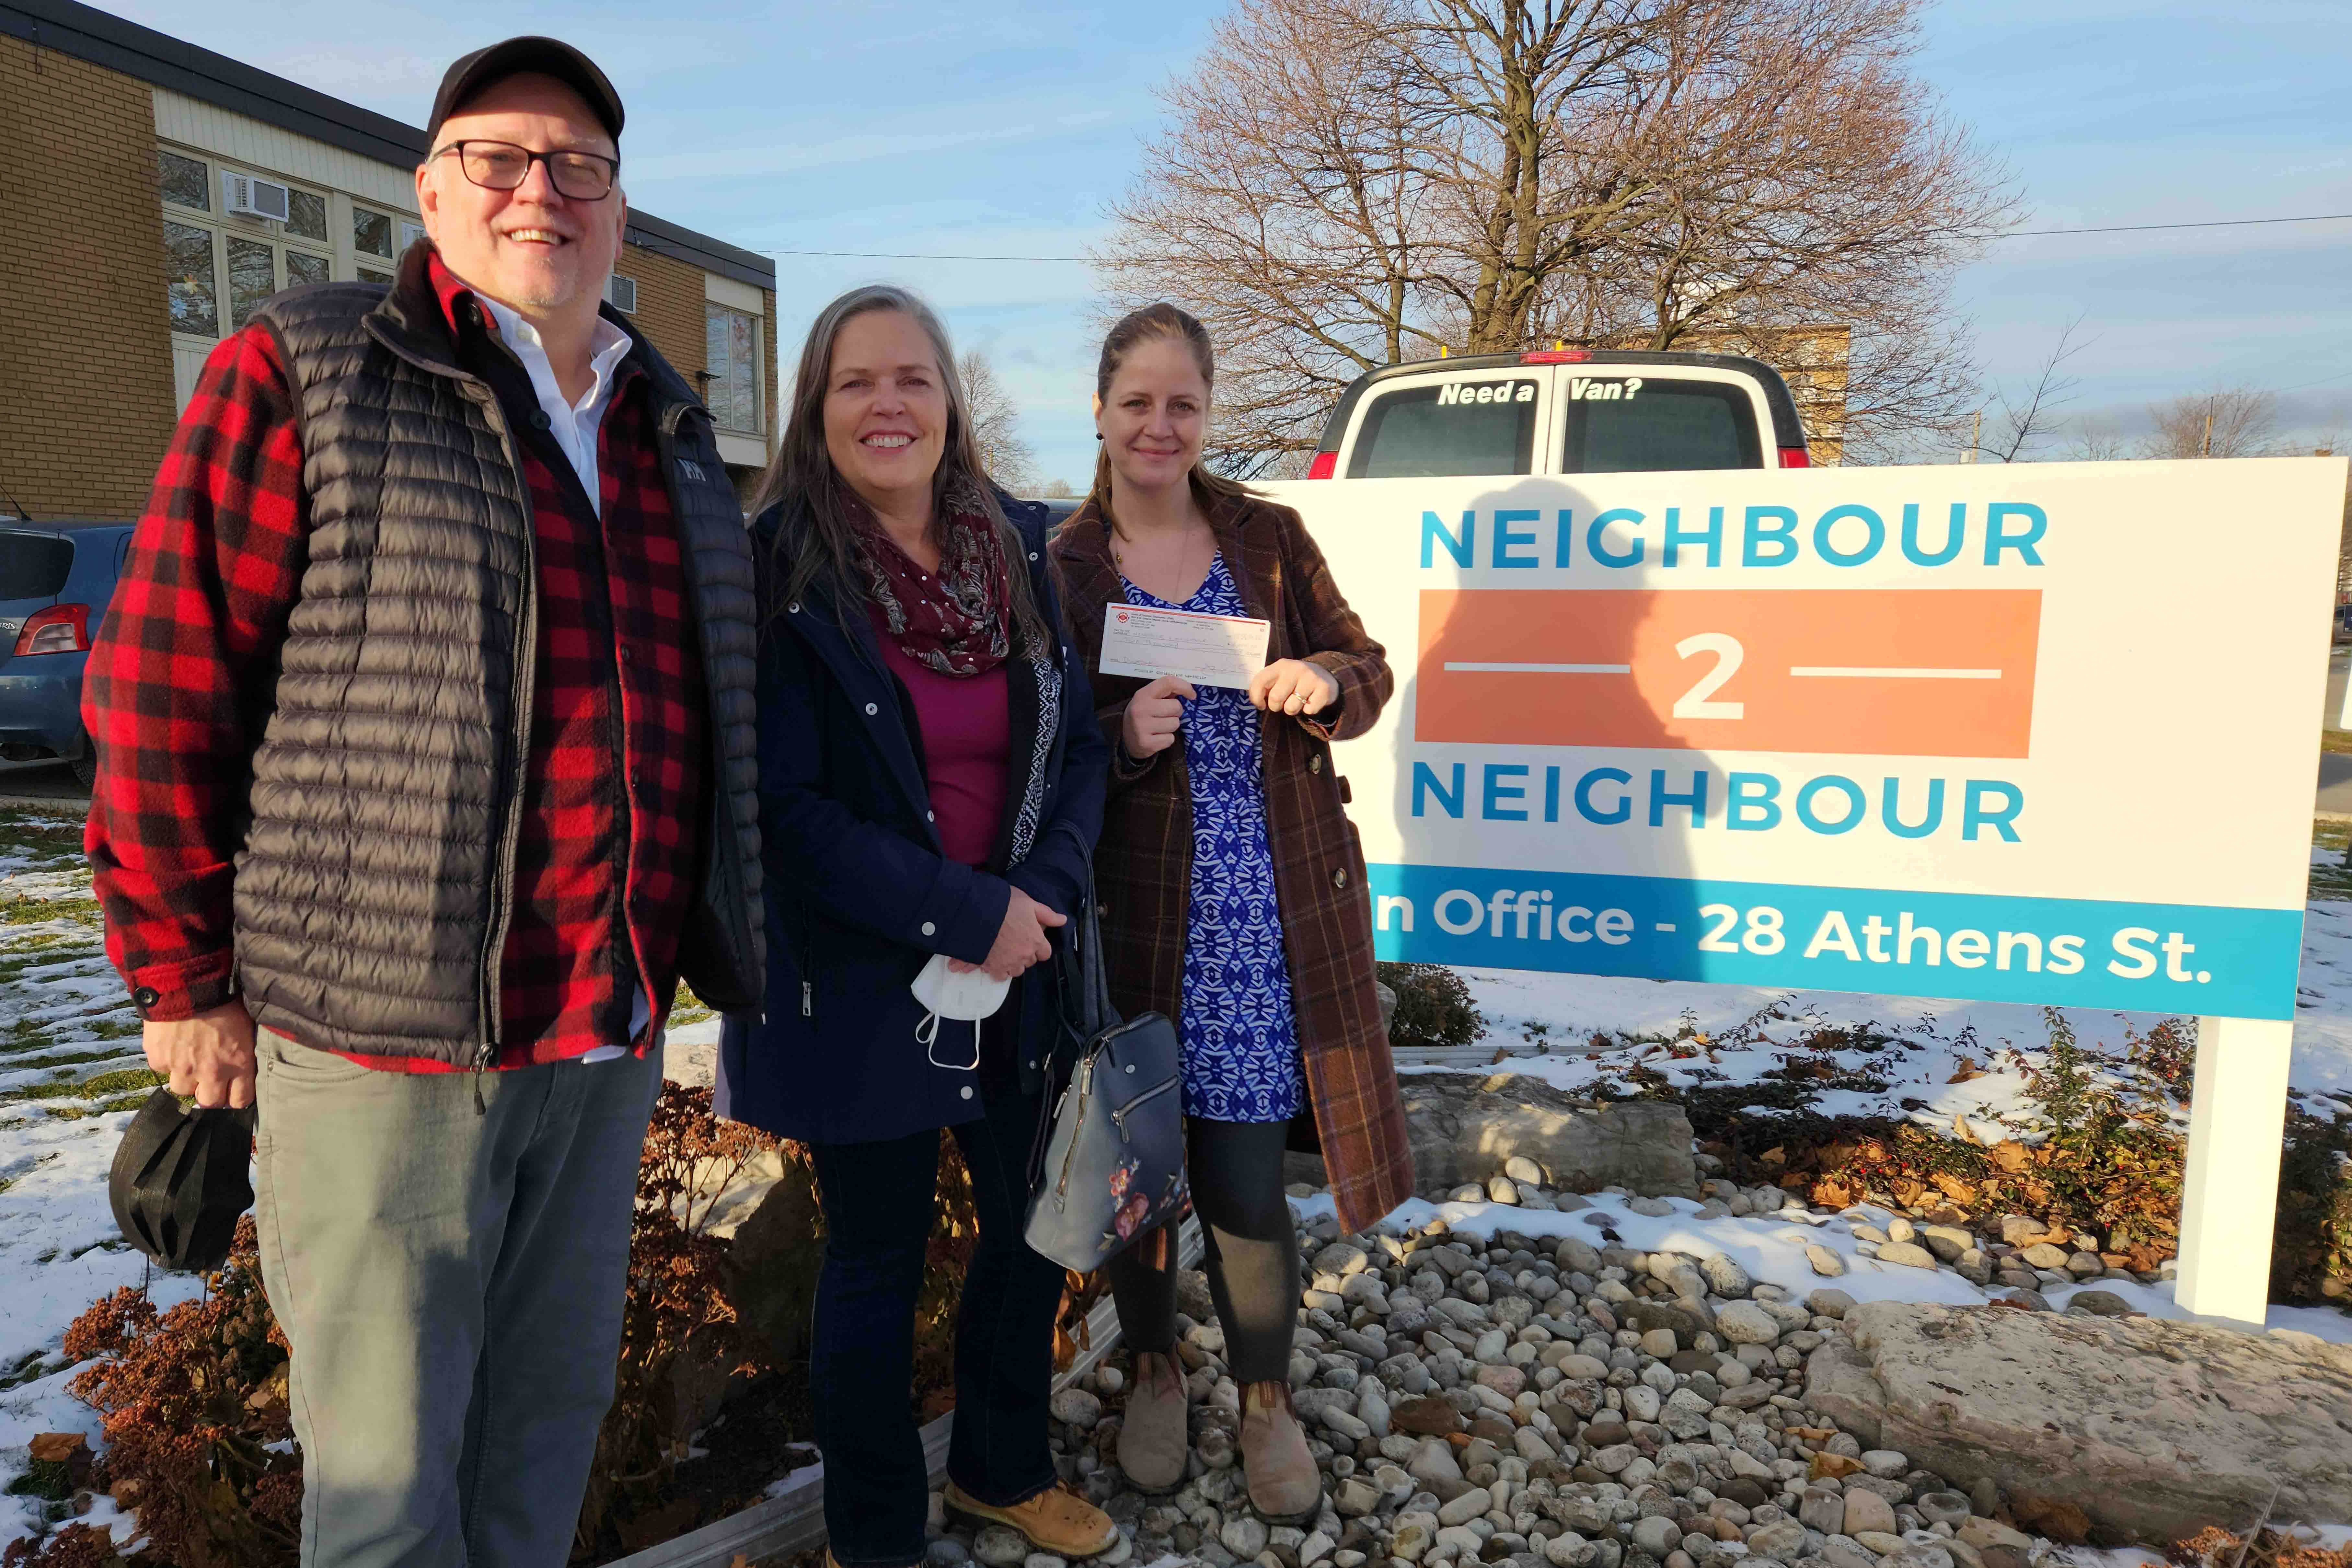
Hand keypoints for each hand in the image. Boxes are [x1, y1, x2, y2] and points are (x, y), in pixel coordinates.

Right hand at [142, 1000, 256, 1109]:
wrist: (187, 983)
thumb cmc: (223, 999)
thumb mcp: (246, 1025)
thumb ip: (243, 1051)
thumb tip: (243, 1066)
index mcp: (238, 1064)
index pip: (239, 1101)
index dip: (234, 1097)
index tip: (231, 1091)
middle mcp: (210, 1072)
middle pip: (209, 1102)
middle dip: (209, 1093)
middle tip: (208, 1079)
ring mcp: (182, 1068)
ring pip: (182, 1089)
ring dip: (186, 1078)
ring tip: (188, 1058)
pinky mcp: (159, 1059)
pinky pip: (162, 1069)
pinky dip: (166, 1060)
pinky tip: (171, 1043)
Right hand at [949, 888, 1069, 981]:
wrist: (978, 912)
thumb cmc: (1005, 905)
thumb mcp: (1029, 904)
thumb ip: (1047, 914)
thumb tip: (1063, 920)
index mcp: (1036, 941)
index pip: (1045, 953)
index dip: (1039, 947)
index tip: (1031, 940)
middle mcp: (1025, 955)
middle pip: (1030, 962)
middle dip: (1025, 954)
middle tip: (1014, 942)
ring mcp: (1009, 963)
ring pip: (1016, 970)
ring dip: (1012, 963)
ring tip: (1003, 951)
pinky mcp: (993, 967)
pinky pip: (1000, 976)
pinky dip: (997, 970)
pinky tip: (993, 960)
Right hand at [1120, 676, 1196, 757]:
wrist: (1124, 736)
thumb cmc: (1143, 714)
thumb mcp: (1149, 699)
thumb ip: (1166, 692)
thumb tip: (1189, 691)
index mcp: (1142, 695)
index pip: (1168, 682)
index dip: (1185, 687)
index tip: (1192, 695)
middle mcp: (1140, 709)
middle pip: (1176, 707)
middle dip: (1176, 712)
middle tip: (1166, 715)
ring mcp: (1142, 727)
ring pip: (1175, 724)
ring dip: (1171, 726)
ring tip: (1160, 726)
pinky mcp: (1146, 743)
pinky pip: (1170, 739)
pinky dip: (1167, 739)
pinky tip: (1157, 737)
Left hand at [1248, 658, 1338, 716]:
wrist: (1325, 675)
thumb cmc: (1295, 680)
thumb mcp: (1279, 677)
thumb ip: (1266, 685)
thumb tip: (1258, 701)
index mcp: (1280, 665)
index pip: (1260, 681)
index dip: (1256, 697)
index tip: (1261, 705)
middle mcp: (1295, 668)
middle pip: (1275, 697)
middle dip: (1276, 706)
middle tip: (1283, 703)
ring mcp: (1310, 678)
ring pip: (1291, 707)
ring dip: (1292, 710)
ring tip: (1297, 701)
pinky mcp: (1324, 688)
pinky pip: (1309, 711)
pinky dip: (1308, 711)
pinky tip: (1311, 701)